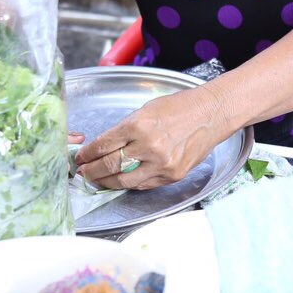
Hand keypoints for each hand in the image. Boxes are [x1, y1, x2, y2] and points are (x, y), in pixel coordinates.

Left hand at [75, 84, 231, 190]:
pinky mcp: (172, 175)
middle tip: (83, 172)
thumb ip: (126, 129)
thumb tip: (105, 145)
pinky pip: (144, 185)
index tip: (81, 157)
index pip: (103, 145)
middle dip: (92, 171)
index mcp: (138, 125)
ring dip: (107, 182)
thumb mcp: (146, 110)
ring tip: (98, 180)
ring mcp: (161, 164)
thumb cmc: (180, 107)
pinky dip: (129, 184)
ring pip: (124, 181)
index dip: (88, 154)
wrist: (211, 114)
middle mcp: (148, 146)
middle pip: (109, 165)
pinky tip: (121, 181)